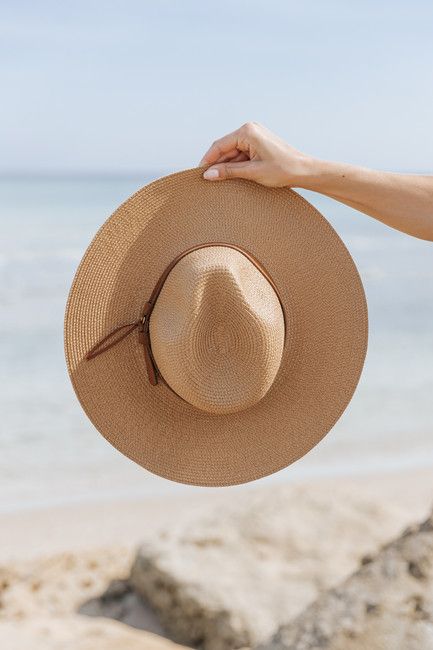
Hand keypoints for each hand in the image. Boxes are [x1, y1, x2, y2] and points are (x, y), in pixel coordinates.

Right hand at [198, 122, 314, 187]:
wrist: (304, 171)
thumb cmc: (283, 170)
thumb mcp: (252, 172)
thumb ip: (228, 172)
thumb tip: (208, 175)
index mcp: (247, 132)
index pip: (219, 145)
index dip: (207, 160)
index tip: (199, 174)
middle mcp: (250, 130)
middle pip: (225, 149)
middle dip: (218, 165)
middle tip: (208, 182)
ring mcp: (255, 136)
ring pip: (233, 153)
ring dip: (228, 167)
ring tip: (223, 183)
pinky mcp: (259, 144)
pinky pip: (242, 155)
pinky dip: (237, 166)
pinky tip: (235, 178)